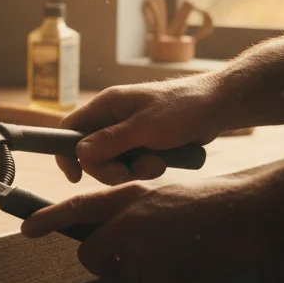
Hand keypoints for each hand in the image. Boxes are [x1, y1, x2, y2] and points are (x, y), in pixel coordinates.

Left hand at [22, 176, 271, 282]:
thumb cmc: (209, 205)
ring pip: (125, 279)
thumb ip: (131, 215)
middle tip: (135, 263)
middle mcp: (126, 223)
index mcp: (127, 198)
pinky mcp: (159, 276)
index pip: (77, 208)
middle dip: (108, 266)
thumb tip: (112, 243)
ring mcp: (141, 251)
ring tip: (178, 257)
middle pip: (92, 257)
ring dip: (147, 278)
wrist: (245, 214)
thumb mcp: (160, 195)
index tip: (26, 228)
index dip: (49, 218)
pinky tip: (186, 277)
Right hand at [58, 75, 228, 184]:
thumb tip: (79, 153)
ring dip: (132, 170)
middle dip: (108, 168)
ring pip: (113, 162)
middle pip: (90, 153)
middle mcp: (112, 118)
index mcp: (106, 105)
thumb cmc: (181, 109)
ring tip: (156, 164)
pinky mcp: (143, 143)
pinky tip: (163, 162)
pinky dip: (145, 168)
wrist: (217, 106)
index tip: (75, 176)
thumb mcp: (144, 127)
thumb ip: (111, 141)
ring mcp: (128, 132)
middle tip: (128, 173)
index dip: (66, 153)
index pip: (70, 128)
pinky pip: (132, 164)